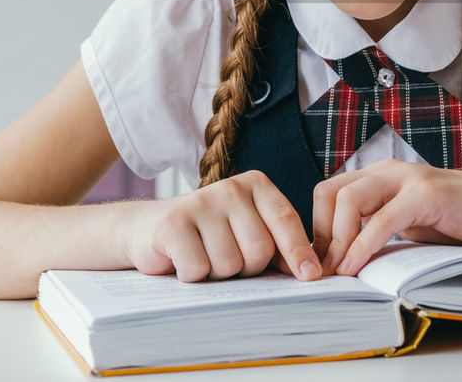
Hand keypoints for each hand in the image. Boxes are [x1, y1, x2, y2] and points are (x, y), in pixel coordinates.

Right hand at [120, 170, 321, 282]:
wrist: (149, 229)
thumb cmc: (210, 236)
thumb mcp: (248, 231)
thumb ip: (278, 245)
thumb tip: (309, 271)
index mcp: (256, 185)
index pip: (285, 220)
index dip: (299, 251)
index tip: (311, 276)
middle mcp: (230, 187)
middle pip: (259, 249)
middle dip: (247, 268)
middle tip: (227, 259)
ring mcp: (200, 201)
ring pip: (229, 264)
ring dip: (217, 274)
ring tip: (204, 256)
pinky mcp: (173, 223)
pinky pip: (198, 268)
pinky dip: (192, 276)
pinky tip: (183, 261)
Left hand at [311, 159, 461, 276]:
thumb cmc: (461, 217)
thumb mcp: (411, 222)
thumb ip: (381, 228)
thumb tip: (346, 258)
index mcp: (382, 176)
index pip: (329, 193)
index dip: (319, 228)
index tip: (321, 263)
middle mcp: (388, 170)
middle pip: (329, 192)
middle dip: (320, 234)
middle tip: (324, 269)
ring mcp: (407, 179)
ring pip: (349, 200)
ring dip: (338, 240)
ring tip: (339, 272)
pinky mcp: (425, 195)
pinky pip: (382, 220)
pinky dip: (363, 245)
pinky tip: (357, 267)